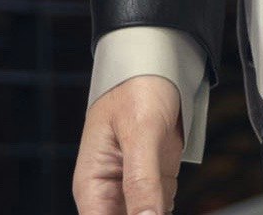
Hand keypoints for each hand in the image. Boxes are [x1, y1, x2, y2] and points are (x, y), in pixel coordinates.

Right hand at [71, 76, 182, 214]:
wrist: (159, 61)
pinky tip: (169, 192)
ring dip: (158, 212)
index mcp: (93, 184)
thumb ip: (142, 181)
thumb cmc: (136, 85)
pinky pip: (162, 208)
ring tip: (164, 185)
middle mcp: (110, 191)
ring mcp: (134, 188)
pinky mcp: (155, 182)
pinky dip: (168, 207)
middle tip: (160, 204)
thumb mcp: (140, 132)